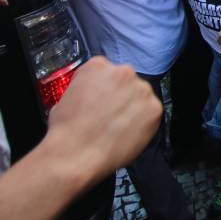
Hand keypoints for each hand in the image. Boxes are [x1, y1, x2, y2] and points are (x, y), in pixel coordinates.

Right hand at [45, 57, 160, 178]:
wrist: (75, 154)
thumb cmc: (66, 130)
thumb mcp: (66, 98)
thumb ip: (85, 89)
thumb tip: (92, 97)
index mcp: (99, 65)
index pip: (107, 73)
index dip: (105, 90)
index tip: (102, 101)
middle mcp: (123, 71)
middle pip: (127, 83)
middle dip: (121, 98)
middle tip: (111, 116)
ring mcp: (141, 89)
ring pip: (141, 98)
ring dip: (134, 109)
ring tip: (118, 128)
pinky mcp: (154, 108)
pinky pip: (151, 114)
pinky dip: (144, 124)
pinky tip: (127, 134)